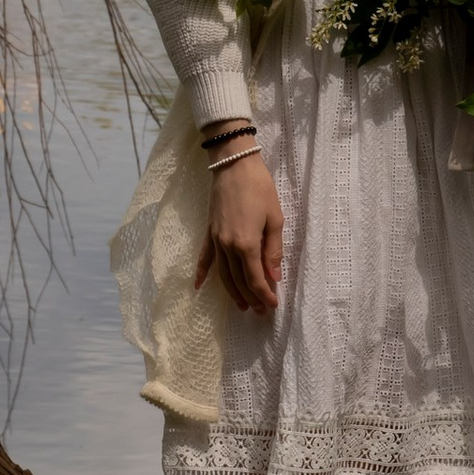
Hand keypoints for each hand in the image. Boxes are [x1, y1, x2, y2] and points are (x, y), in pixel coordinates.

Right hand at [195, 153, 283, 312]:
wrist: (234, 164)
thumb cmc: (260, 188)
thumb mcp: (275, 218)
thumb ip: (273, 250)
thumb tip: (274, 277)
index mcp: (246, 244)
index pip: (256, 279)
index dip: (265, 295)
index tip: (273, 305)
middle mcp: (228, 247)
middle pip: (239, 280)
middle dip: (251, 297)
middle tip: (260, 310)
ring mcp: (215, 240)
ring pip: (223, 274)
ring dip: (232, 292)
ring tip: (242, 305)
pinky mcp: (209, 232)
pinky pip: (204, 257)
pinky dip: (201, 273)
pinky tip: (198, 286)